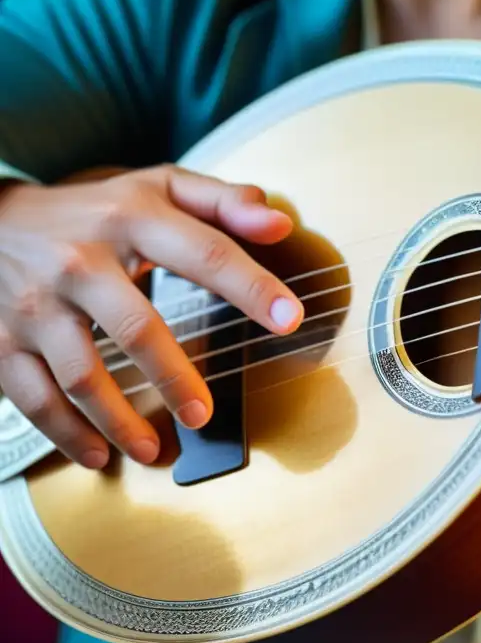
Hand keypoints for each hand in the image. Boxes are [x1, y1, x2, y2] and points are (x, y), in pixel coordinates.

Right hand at [0, 165, 303, 468]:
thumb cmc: (96, 209)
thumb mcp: (158, 187)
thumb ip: (223, 202)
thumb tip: (281, 223)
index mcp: (132, 219)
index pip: (204, 253)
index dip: (251, 287)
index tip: (290, 319)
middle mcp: (81, 261)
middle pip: (137, 327)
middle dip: (176, 377)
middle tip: (205, 415)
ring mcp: (38, 304)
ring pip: (81, 374)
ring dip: (119, 421)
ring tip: (155, 449)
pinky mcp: (3, 340)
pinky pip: (34, 398)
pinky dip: (66, 434)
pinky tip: (98, 455)